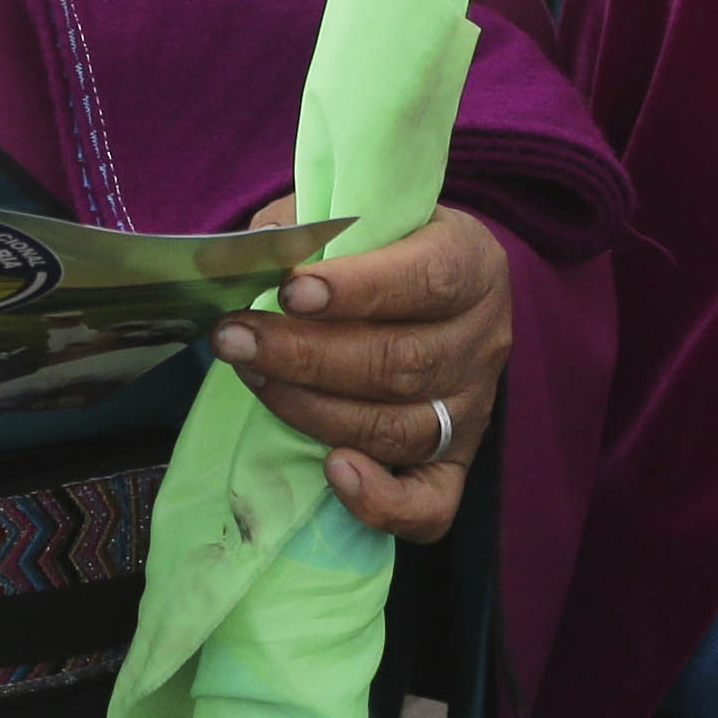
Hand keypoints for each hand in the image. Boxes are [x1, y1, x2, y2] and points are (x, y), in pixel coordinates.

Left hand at [212, 194, 507, 541]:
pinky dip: (382, 501)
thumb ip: (312, 220)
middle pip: (401, 363)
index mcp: (471, 265)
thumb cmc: (389, 247)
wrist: (443, 290)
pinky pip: (431, 505)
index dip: (358, 290)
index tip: (290, 290)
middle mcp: (482, 341)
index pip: (427, 280)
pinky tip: (332, 471)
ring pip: (398, 428)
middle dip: (305, 355)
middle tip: (234, 338)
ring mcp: (472, 410)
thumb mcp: (365, 212)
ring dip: (312, 410)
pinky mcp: (456, 463)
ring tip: (253, 377)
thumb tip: (258, 246)